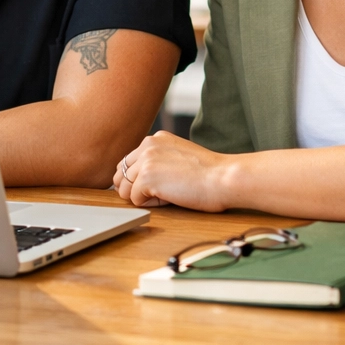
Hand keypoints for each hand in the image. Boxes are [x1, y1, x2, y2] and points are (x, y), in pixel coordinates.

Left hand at [112, 131, 232, 210]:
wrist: (223, 177)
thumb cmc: (208, 173)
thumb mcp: (178, 156)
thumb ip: (158, 161)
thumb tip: (136, 181)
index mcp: (155, 139)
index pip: (129, 162)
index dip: (138, 179)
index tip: (155, 186)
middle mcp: (147, 145)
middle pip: (122, 174)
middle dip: (134, 188)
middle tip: (158, 193)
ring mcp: (146, 160)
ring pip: (125, 188)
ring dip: (142, 197)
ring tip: (166, 195)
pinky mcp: (147, 177)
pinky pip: (134, 199)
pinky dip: (149, 204)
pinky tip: (169, 198)